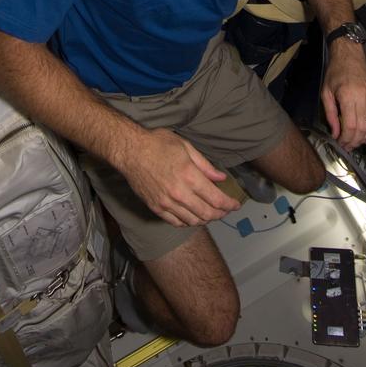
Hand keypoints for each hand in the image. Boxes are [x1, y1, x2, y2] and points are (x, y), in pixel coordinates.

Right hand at [120, 128, 240, 227]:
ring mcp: (167, 203)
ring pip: (193, 221)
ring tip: (210, 213)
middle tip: (225, 210)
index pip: (215, 198)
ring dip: (205, 220)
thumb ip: (205, 166)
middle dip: (220, 214)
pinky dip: (188, 222)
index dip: (229, 204)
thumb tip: (220, 178)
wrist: (130, 151)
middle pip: (207, 213)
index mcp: (189, 175)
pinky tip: (192, 216)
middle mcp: (179, 193)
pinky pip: (176, 222)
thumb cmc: (157, 144)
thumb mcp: (185, 147)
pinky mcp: (156, 208)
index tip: (235, 205)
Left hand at [321, 41, 365, 149]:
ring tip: (357, 143)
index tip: (341, 143)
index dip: (346, 138)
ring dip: (365, 137)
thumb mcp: (326, 92)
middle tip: (348, 146)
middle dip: (355, 141)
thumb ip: (331, 114)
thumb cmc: (336, 71)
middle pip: (362, 127)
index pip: (351, 125)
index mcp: (348, 95)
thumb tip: (335, 132)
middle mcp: (363, 96)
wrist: (349, 55)